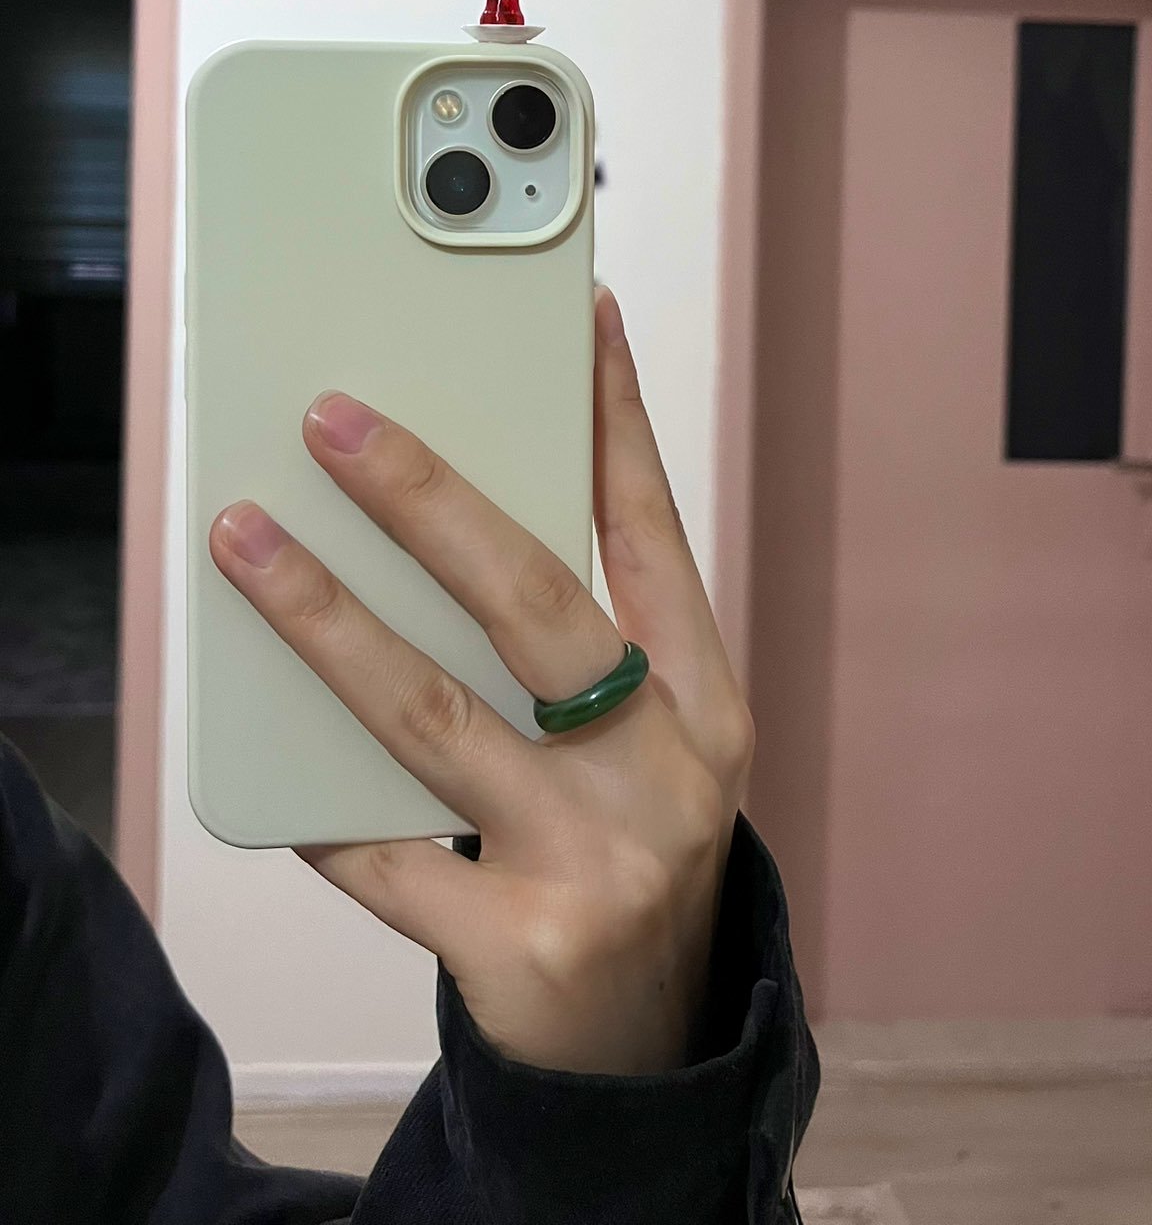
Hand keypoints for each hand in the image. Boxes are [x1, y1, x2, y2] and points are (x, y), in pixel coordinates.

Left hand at [209, 289, 754, 1075]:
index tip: (582, 317)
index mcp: (706, 702)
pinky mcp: (521, 943)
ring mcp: (597, 858)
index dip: (616, 419)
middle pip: (534, 603)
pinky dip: (321, 805)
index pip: (652, 531)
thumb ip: (576, 649)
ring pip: (437, 714)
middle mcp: (667, 769)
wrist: (651, 1053)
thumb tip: (443, 514)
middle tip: (336, 421)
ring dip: (327, 617)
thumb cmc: (632, 856)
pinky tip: (264, 755)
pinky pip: (389, 855)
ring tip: (247, 540)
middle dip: (428, 499)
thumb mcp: (648, 746)